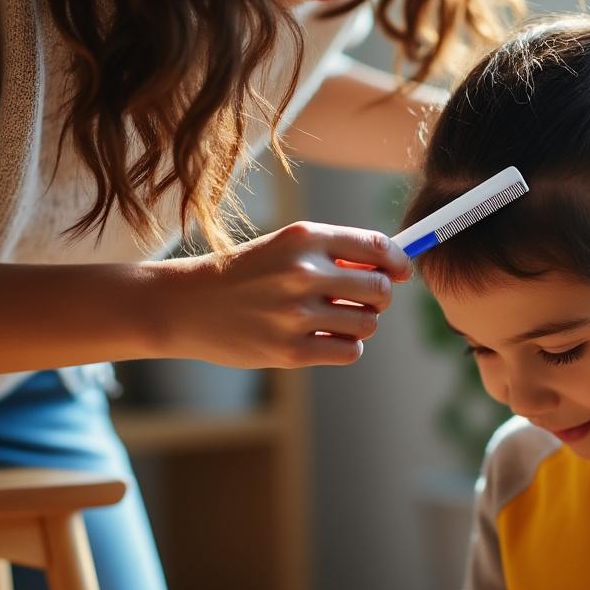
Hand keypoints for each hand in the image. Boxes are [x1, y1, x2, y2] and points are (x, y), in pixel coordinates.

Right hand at [146, 221, 411, 367]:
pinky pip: (350, 351)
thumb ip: (336, 254)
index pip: (377, 247)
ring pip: (368, 323)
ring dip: (362, 324)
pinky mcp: (290, 351)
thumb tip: (393, 267)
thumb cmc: (246, 274)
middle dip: (379, 296)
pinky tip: (326, 338)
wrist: (188, 305)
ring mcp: (296, 314)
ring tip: (337, 319)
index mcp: (304, 238)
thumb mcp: (285, 248)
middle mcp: (303, 272)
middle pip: (380, 289)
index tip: (401, 271)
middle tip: (362, 300)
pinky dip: (347, 346)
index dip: (399, 261)